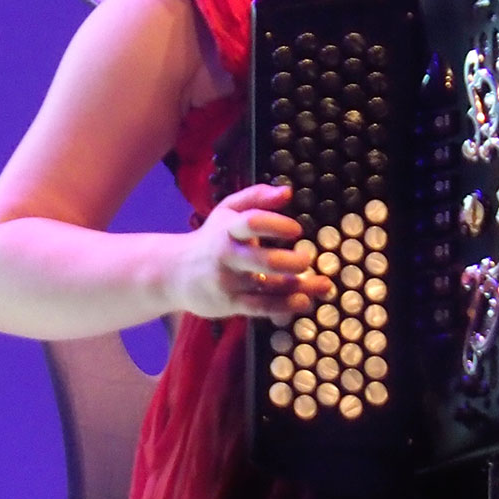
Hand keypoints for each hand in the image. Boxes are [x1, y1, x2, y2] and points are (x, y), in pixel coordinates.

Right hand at [168, 184, 331, 319]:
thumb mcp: (227, 211)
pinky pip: (260, 306)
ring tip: (324, 285)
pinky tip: (305, 302)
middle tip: (307, 259)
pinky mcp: (228, 303)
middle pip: (262, 259)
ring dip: (299, 287)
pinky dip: (284, 306)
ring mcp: (227, 281)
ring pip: (267, 286)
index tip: (297, 230)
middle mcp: (227, 254)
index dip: (276, 225)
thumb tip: (287, 192)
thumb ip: (257, 197)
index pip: (251, 222)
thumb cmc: (211, 237)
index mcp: (228, 227)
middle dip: (290, 262)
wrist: (174, 273)